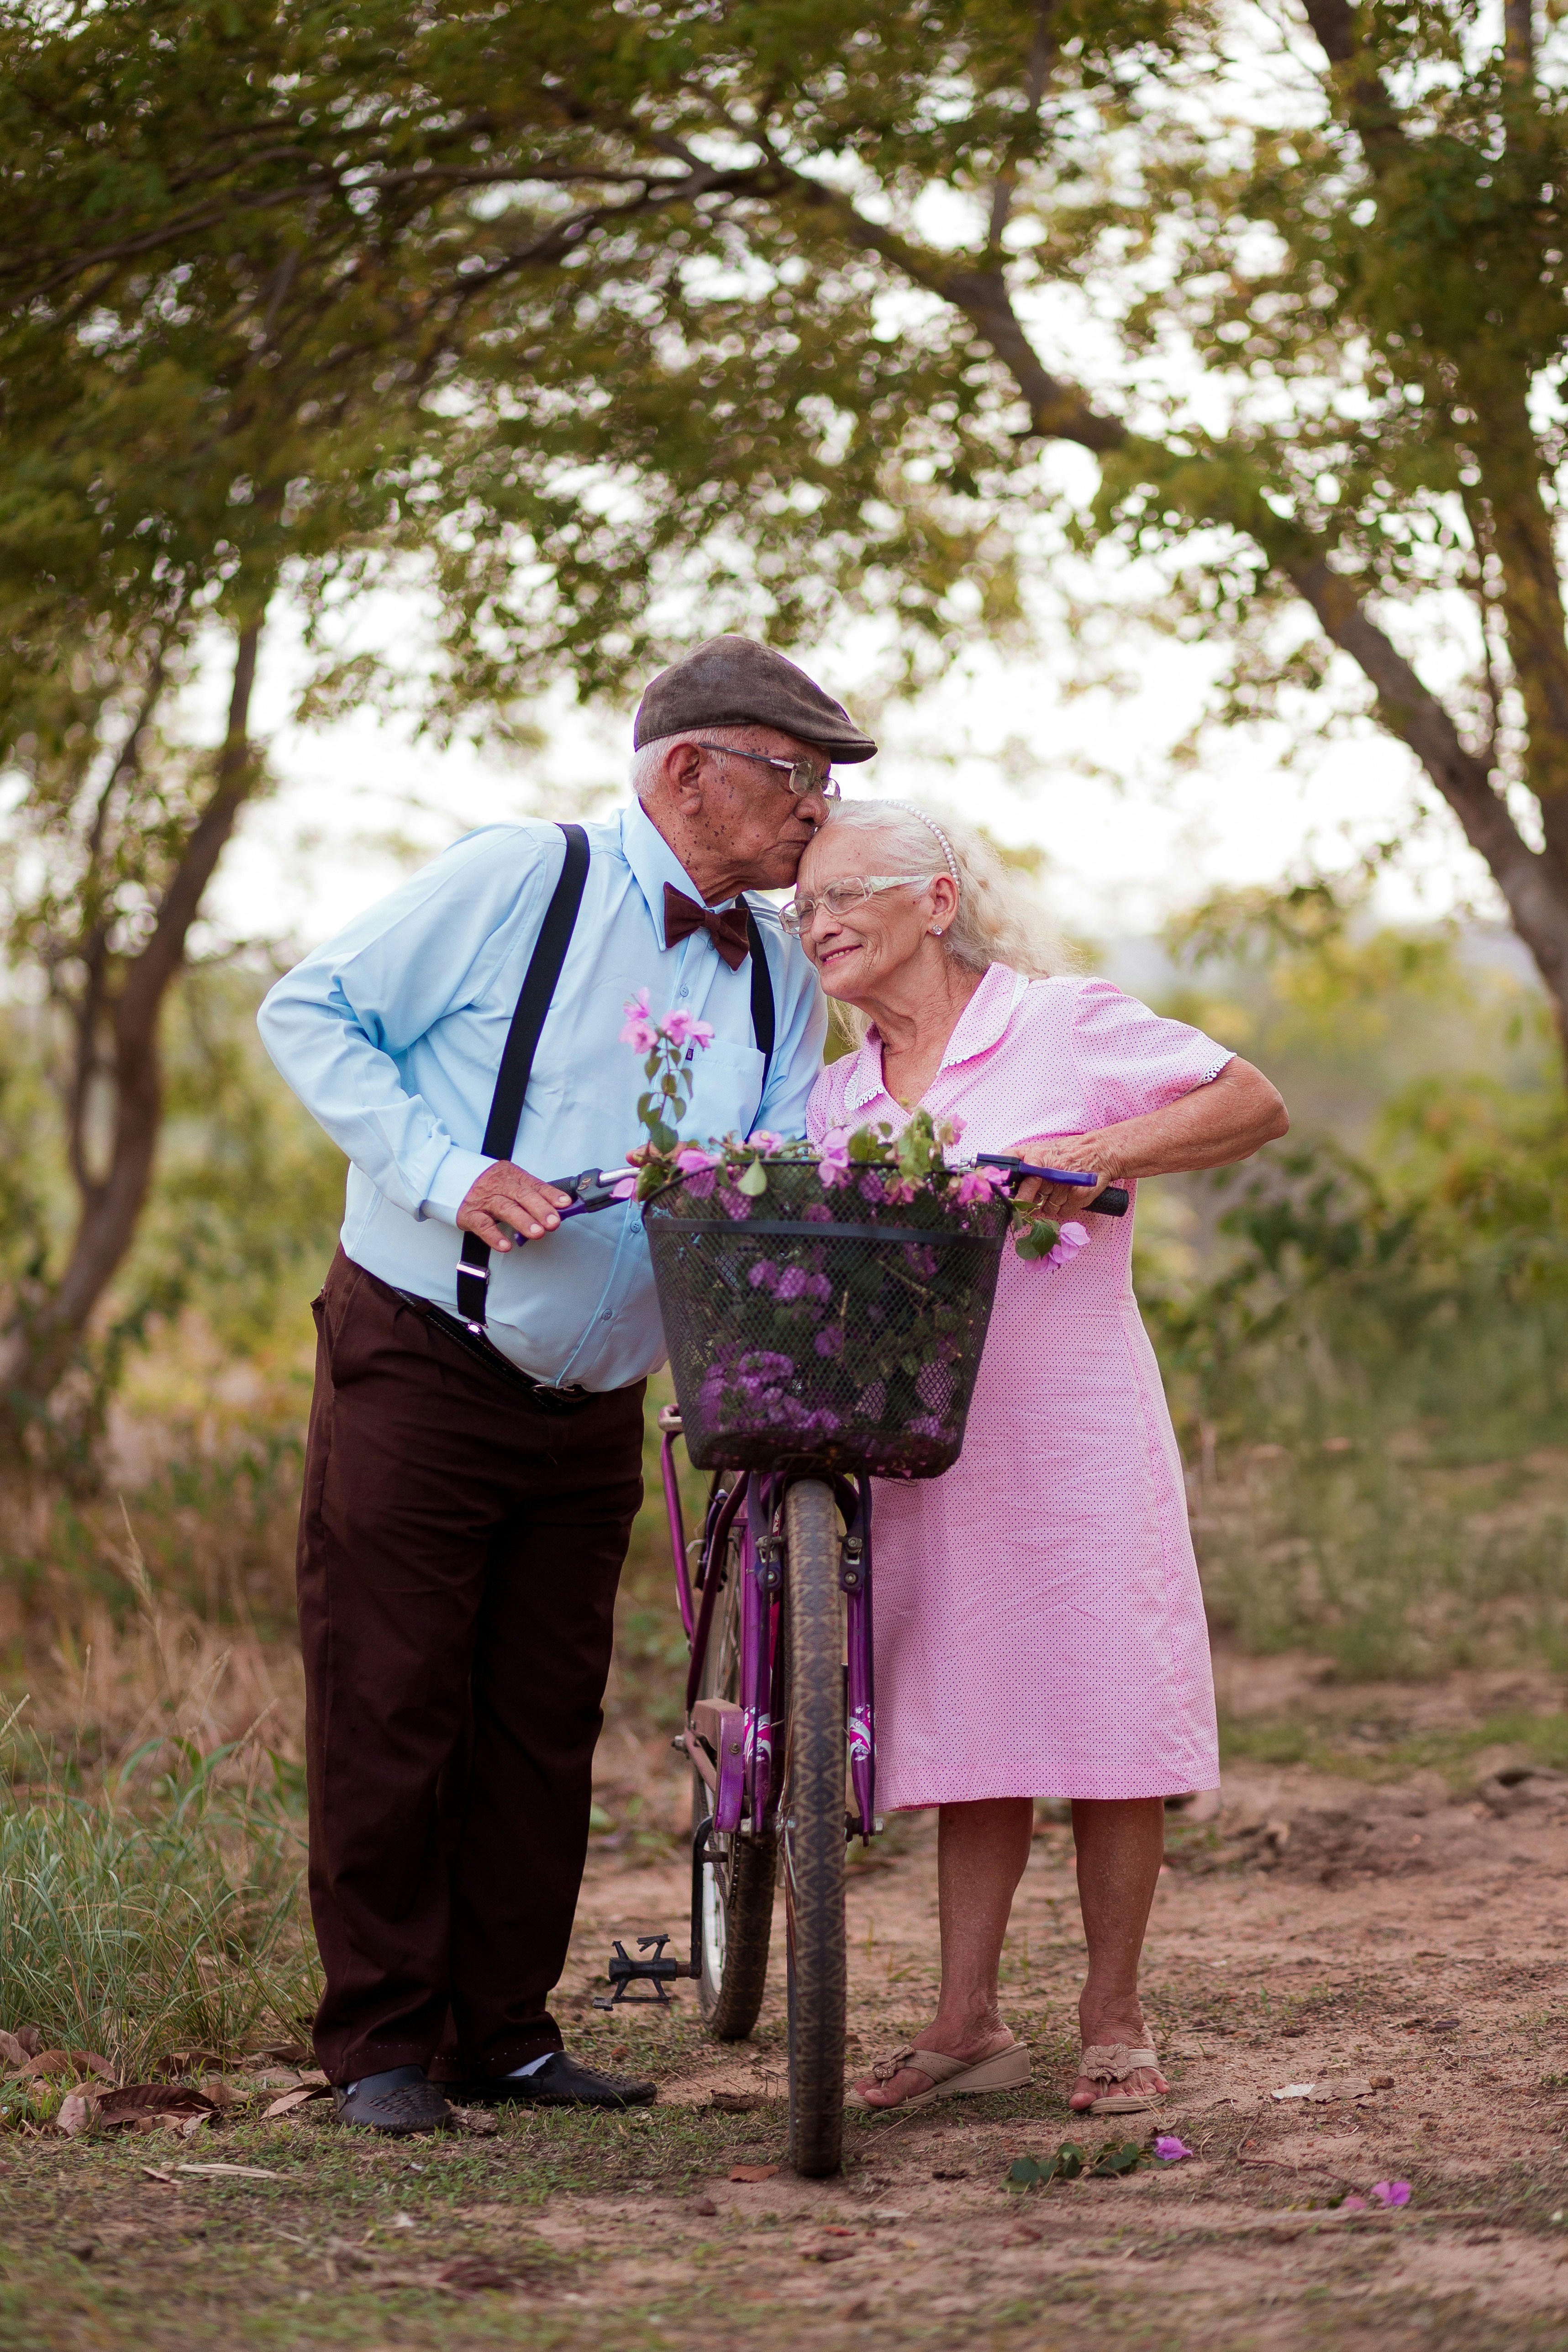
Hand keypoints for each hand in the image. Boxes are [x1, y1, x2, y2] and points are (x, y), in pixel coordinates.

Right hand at [457, 1161, 571, 1248]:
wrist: (453, 1179)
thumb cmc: (490, 1185)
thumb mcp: (511, 1182)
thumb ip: (533, 1193)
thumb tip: (560, 1207)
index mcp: (512, 1175)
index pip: (534, 1185)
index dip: (550, 1195)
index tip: (565, 1204)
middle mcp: (498, 1185)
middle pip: (521, 1195)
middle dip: (539, 1209)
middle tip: (553, 1222)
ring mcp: (484, 1200)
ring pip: (505, 1208)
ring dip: (522, 1221)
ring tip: (537, 1233)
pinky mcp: (470, 1214)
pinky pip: (483, 1226)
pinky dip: (494, 1236)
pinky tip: (505, 1246)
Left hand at [1006, 1134, 1119, 1221]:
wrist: (1100, 1151)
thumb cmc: (1067, 1152)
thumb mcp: (1042, 1148)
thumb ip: (1021, 1159)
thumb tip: (1002, 1176)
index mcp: (1036, 1156)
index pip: (1014, 1170)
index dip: (1007, 1185)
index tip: (1006, 1195)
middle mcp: (1049, 1170)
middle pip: (1027, 1197)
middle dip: (1025, 1203)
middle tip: (1025, 1205)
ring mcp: (1064, 1185)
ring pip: (1045, 1208)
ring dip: (1048, 1204)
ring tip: (1057, 1191)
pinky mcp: (1077, 1196)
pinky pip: (1061, 1212)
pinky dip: (1063, 1208)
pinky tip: (1068, 1196)